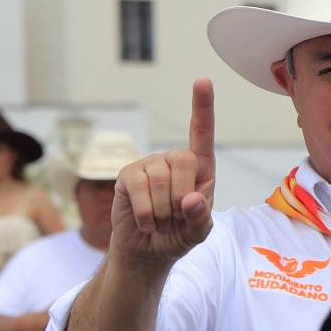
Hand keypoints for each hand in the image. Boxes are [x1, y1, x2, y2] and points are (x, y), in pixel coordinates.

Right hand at [111, 79, 215, 265]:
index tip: (202, 80)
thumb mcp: (198, 232)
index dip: (202, 107)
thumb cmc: (179, 234)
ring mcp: (149, 165)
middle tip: (177, 217)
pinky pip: (139, 188)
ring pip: (160, 178)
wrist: (149, 250)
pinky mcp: (128, 176)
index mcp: (199, 168)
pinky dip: (147, 214)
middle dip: (182, 196)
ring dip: (163, 211)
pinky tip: (147, 223)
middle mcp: (174, 160)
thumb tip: (190, 200)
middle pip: (184, 160)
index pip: (202, 132)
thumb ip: (200, 218)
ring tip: (162, 222)